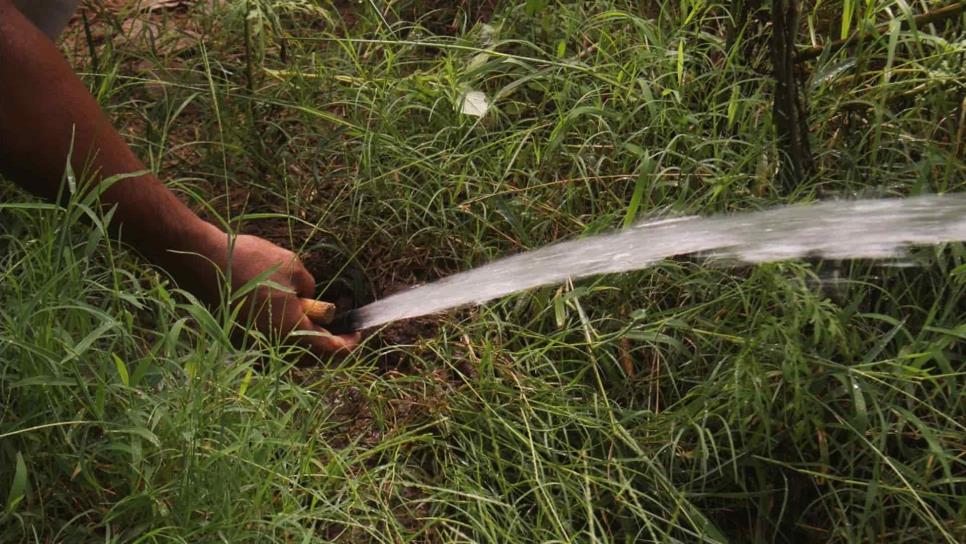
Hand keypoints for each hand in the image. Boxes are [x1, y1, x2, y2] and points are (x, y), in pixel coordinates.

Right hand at [173, 223, 359, 355]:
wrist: (201, 262)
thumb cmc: (251, 263)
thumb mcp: (294, 268)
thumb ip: (311, 289)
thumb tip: (310, 299)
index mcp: (293, 335)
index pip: (332, 351)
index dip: (350, 342)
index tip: (358, 331)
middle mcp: (272, 349)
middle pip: (311, 356)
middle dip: (327, 340)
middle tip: (336, 321)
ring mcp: (252, 347)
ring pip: (288, 350)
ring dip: (303, 335)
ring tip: (307, 309)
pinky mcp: (236, 339)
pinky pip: (268, 342)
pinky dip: (281, 331)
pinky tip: (282, 310)